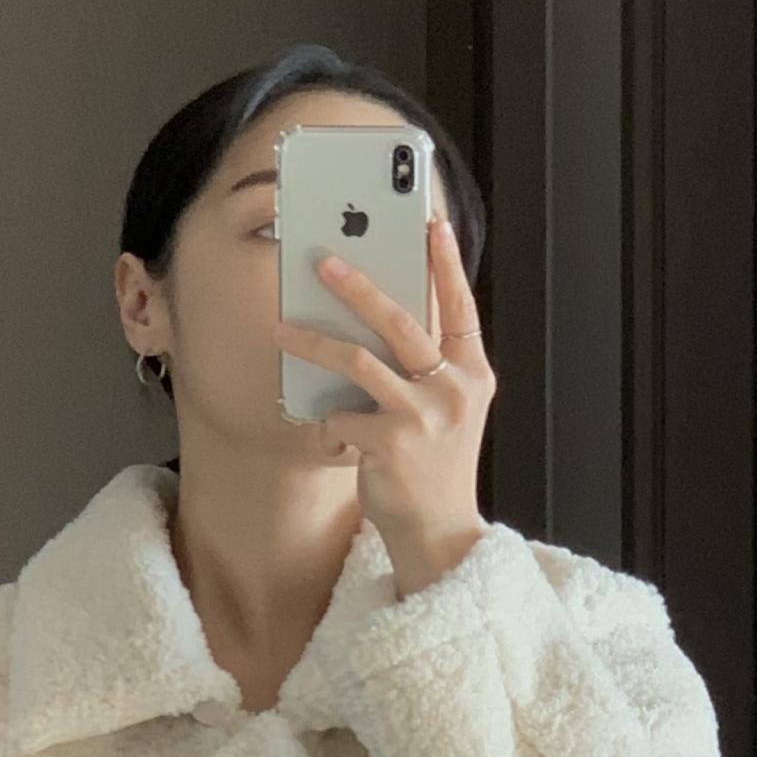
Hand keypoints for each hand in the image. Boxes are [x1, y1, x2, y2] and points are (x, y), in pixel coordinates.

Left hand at [271, 213, 495, 595]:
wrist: (439, 533)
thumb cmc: (435, 467)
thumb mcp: (449, 411)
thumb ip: (429, 368)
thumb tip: (379, 318)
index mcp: (473, 373)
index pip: (460, 307)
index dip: (446, 264)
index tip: (429, 222)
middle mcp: (454, 389)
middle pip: (400, 321)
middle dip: (357, 285)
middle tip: (321, 261)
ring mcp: (423, 416)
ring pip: (358, 360)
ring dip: (314, 342)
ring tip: (282, 330)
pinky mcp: (389, 444)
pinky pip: (341, 415)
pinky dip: (329, 422)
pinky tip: (330, 433)